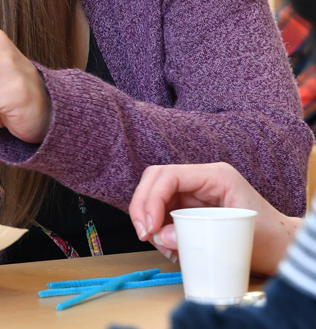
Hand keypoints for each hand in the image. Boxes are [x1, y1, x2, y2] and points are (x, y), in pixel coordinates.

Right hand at [129, 163, 302, 274]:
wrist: (281, 248)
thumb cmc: (267, 239)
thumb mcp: (234, 235)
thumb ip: (194, 235)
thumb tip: (161, 236)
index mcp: (215, 176)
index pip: (169, 176)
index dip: (151, 199)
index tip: (149, 228)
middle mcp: (201, 179)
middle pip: (155, 180)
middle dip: (142, 206)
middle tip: (143, 234)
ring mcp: (195, 192)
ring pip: (155, 195)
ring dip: (149, 220)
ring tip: (162, 247)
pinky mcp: (191, 207)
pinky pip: (163, 211)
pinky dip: (158, 229)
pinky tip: (169, 247)